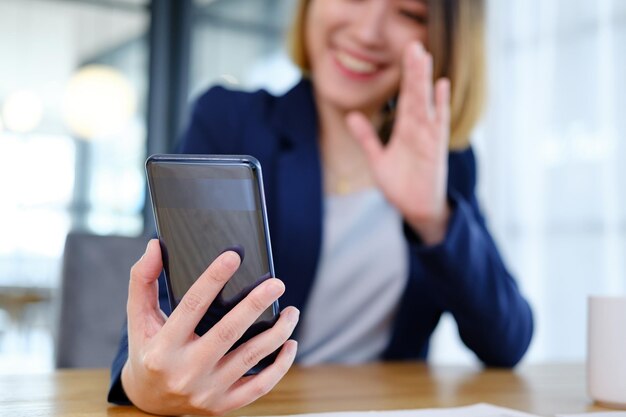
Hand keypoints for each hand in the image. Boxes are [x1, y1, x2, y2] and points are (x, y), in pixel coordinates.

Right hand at [121, 239, 298, 415]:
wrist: (149, 401)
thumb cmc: (148, 349)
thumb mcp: (138, 317)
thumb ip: (142, 279)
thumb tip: (155, 245)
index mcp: (162, 348)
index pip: (192, 306)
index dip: (213, 278)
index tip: (234, 256)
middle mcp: (184, 372)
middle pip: (228, 332)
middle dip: (255, 304)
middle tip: (276, 283)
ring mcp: (206, 391)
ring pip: (250, 358)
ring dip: (277, 333)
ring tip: (292, 311)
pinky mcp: (222, 405)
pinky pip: (259, 386)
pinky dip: (280, 366)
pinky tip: (290, 343)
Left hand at [347, 42, 451, 244]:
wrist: (416, 208)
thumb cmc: (400, 184)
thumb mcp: (377, 159)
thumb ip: (366, 137)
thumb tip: (351, 116)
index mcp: (404, 130)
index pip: (404, 97)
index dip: (404, 76)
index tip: (406, 53)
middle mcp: (417, 129)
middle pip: (415, 94)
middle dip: (414, 71)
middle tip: (414, 45)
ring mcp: (428, 137)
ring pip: (425, 103)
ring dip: (424, 80)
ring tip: (423, 57)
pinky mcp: (435, 149)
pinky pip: (439, 122)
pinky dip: (440, 104)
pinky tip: (441, 85)